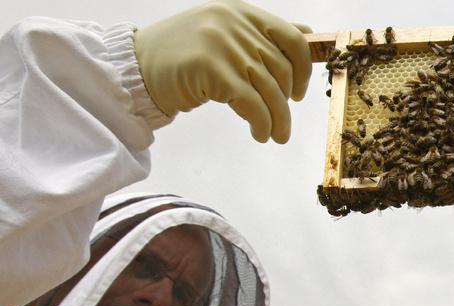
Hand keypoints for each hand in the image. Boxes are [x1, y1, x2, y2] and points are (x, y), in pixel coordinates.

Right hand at [134, 0, 312, 142]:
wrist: (136, 68)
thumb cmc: (183, 55)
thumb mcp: (224, 33)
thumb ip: (263, 33)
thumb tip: (308, 33)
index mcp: (242, 12)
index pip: (293, 39)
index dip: (303, 69)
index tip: (297, 92)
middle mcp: (234, 24)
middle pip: (281, 70)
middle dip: (286, 104)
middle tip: (283, 125)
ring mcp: (222, 44)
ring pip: (269, 90)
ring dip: (277, 119)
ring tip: (275, 136)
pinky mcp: (211, 69)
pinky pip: (251, 103)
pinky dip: (261, 123)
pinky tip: (260, 133)